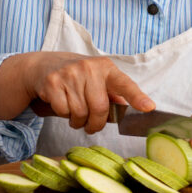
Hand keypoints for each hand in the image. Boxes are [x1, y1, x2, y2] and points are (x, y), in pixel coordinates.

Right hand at [0, 51, 153, 131]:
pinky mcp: (52, 82)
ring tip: (75, 114)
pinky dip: (63, 115)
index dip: (137, 97)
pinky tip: (62, 106)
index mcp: (105, 67)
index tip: (149, 108)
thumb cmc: (76, 77)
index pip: (125, 84)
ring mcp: (69, 74)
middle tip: (91, 126)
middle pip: (100, 108)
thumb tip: (135, 106)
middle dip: (96, 123)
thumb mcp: (97, 79)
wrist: (42, 65)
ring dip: (78, 121)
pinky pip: (63, 111)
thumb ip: (114, 93)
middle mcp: (88, 68)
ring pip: (80, 113)